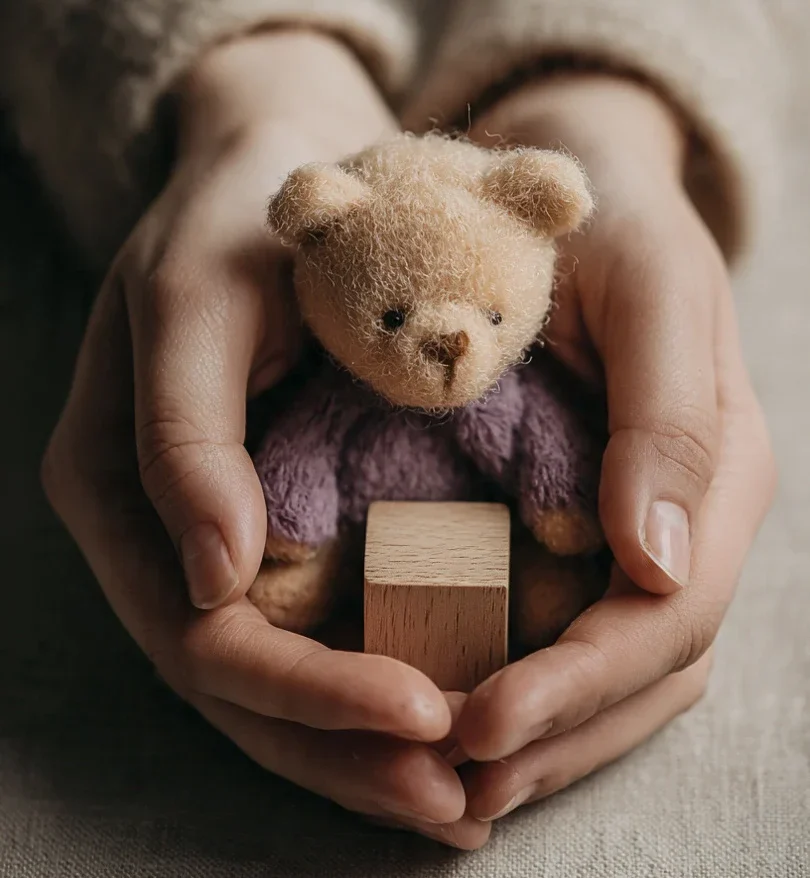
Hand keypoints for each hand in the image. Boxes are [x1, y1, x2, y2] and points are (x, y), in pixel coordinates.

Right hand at [42, 31, 465, 827]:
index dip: (311, 695)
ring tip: (461, 798)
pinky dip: (372, 688)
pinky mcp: (271, 527)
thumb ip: (182, 437)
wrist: (275, 172)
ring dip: (361, 749)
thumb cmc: (232, 223)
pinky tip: (448, 717)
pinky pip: (313, 634)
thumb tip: (215, 581)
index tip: (426, 717)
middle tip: (457, 805)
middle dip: (344, 753)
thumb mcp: (195, 300)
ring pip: (277, 680)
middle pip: (242, 687)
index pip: (208, 638)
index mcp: (116, 490)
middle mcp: (156, 535)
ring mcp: (209, 541)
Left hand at [442, 76, 773, 832]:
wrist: (569, 184)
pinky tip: (466, 716)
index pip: (666, 615)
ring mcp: (643, 530)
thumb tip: (655, 563)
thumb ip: (669, 421)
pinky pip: (574, 632)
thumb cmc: (607, 222)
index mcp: (717, 468)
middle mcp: (689, 516)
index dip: (580, 682)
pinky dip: (530, 688)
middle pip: (645, 664)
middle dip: (557, 730)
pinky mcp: (589, 528)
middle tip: (456, 780)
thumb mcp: (650, 291)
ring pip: (618, 672)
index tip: (482, 722)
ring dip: (546, 738)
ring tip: (457, 781)